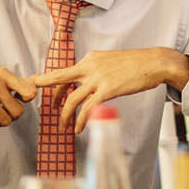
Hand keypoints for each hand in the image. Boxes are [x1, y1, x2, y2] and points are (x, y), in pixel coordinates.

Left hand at [33, 47, 188, 132]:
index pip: (66, 71)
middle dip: (44, 88)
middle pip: (60, 78)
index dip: (52, 80)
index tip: (40, 85)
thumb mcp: (110, 61)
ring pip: (72, 99)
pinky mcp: (107, 90)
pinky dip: (81, 120)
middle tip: (34, 98)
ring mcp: (98, 78)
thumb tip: (88, 83)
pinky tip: (79, 129)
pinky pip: (87, 108)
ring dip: (65, 115)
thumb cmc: (136, 64)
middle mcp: (90, 66)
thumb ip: (96, 70)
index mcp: (90, 59)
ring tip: (64, 127)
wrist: (154, 63)